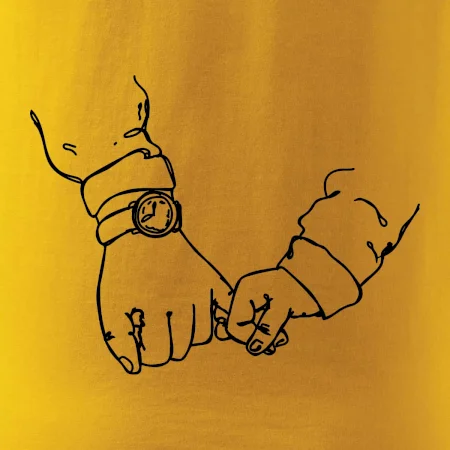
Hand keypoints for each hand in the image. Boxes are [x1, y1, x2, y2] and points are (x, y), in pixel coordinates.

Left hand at [100, 230, 230, 372]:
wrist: (146, 232)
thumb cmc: (125, 271)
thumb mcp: (111, 304)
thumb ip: (120, 341)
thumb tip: (135, 368)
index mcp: (150, 313)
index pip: (157, 357)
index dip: (147, 352)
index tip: (143, 338)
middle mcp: (179, 306)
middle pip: (180, 350)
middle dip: (167, 344)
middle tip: (158, 325)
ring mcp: (200, 294)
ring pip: (201, 336)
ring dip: (188, 332)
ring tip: (175, 314)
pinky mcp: (213, 283)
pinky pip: (220, 316)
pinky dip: (211, 319)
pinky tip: (198, 311)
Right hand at [215, 267, 318, 355]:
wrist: (314, 279)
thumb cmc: (297, 288)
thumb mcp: (282, 309)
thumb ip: (266, 329)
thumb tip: (253, 349)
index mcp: (244, 291)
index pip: (235, 324)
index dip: (247, 336)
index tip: (266, 341)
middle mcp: (246, 297)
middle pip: (242, 328)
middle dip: (257, 338)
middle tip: (276, 343)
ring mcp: (254, 304)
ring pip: (251, 330)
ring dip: (265, 338)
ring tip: (281, 339)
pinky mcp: (265, 310)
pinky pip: (260, 328)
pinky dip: (269, 334)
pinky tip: (281, 336)